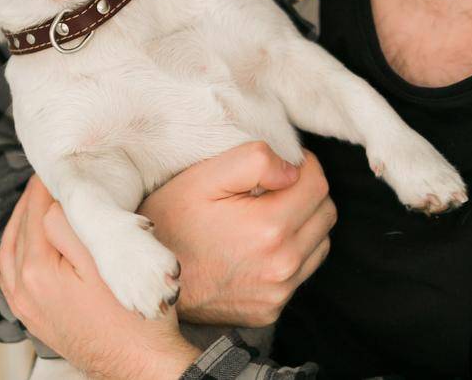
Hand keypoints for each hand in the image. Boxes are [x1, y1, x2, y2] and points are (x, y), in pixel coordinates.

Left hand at [0, 175, 201, 379]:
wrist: (139, 365)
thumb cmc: (132, 313)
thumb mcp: (107, 262)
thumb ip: (74, 227)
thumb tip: (54, 202)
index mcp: (37, 271)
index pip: (36, 212)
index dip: (47, 186)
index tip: (57, 165)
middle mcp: (22, 291)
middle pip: (18, 231)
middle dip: (31, 202)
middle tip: (47, 178)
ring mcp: (25, 309)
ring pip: (9, 255)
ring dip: (20, 226)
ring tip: (36, 205)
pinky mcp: (34, 320)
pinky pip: (12, 279)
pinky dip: (16, 254)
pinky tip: (31, 247)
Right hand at [137, 141, 336, 327]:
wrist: (146, 282)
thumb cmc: (171, 223)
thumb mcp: (204, 177)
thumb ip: (255, 160)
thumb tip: (293, 168)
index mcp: (269, 228)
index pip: (319, 185)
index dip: (304, 166)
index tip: (284, 165)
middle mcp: (281, 265)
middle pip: (326, 213)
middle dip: (308, 193)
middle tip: (275, 188)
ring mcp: (277, 293)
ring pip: (320, 243)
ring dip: (304, 224)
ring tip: (268, 216)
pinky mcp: (270, 311)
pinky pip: (301, 273)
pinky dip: (291, 255)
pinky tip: (259, 246)